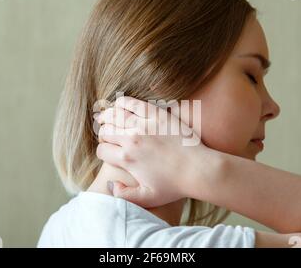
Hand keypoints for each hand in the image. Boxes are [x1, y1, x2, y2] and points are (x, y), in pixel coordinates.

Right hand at [95, 96, 219, 207]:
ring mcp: (143, 124)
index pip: (102, 150)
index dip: (103, 152)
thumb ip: (124, 195)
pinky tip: (119, 104)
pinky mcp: (156, 114)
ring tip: (105, 118)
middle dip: (103, 134)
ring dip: (107, 116)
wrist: (199, 169)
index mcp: (127, 159)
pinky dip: (122, 102)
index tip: (109, 152)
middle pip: (105, 131)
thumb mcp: (147, 198)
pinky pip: (132, 103)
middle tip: (108, 135)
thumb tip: (111, 183)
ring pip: (114, 115)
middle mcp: (131, 140)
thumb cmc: (175, 186)